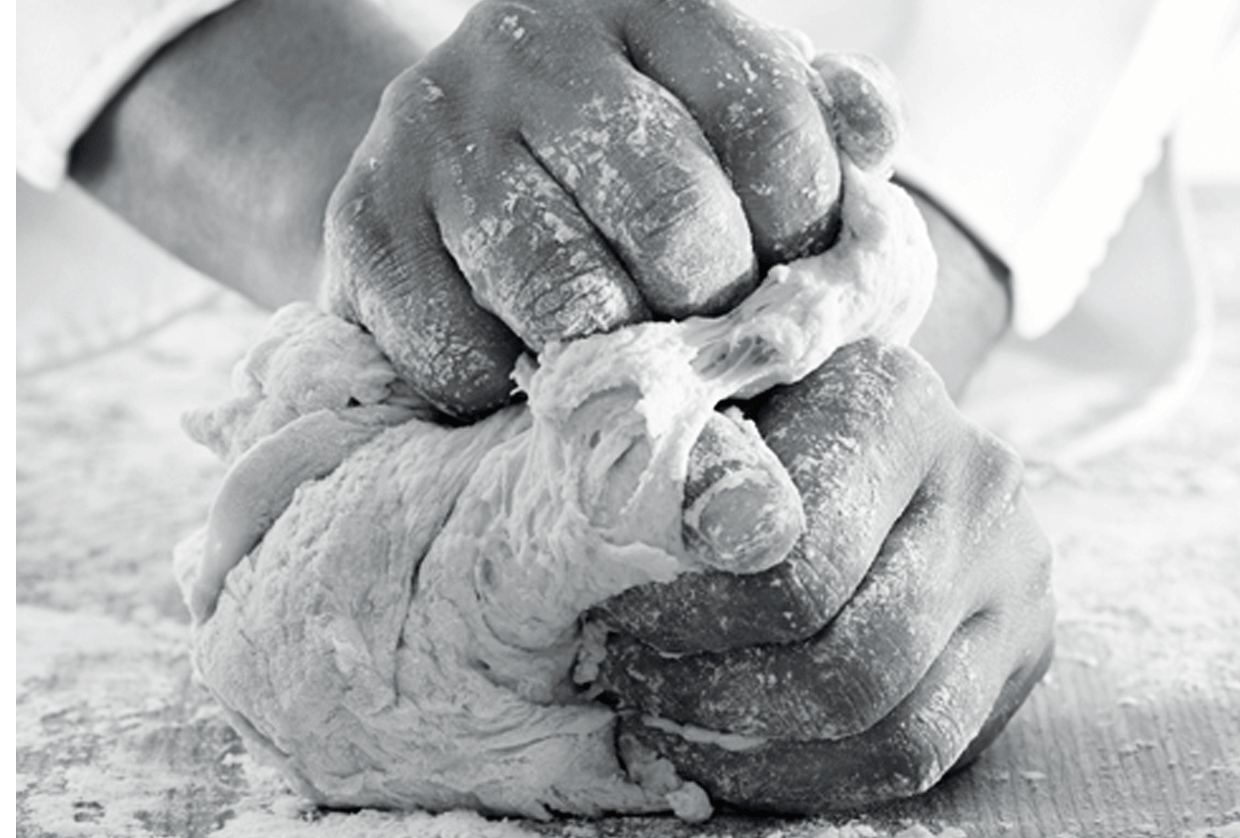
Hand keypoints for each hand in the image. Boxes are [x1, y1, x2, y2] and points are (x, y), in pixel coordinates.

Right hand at [324, 0, 895, 418]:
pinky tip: (526, 367)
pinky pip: (465, 357)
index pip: (772, 130)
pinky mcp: (362, 223)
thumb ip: (826, 128)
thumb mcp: (741, 124)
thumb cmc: (638, 170)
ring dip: (619, 366)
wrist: (449, 175)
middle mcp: (534, 45)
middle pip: (679, 223)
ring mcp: (437, 131)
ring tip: (627, 368)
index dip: (805, 240)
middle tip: (705, 341)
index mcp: (653, 4)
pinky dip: (511, 396)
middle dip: (715, 315)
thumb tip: (876, 138)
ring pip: (570, 301)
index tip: (788, 281)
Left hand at [593, 340, 1053, 813]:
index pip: (797, 564)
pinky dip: (809, 780)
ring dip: (758, 754)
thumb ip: (686, 465)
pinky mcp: (1021, 655)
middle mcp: (980, 488)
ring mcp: (1015, 582)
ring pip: (896, 732)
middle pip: (851, 662)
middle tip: (632, 685)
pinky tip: (731, 758)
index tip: (617, 618)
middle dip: (717, 697)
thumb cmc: (757, 419)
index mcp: (895, 403)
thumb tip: (656, 528)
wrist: (865, 428)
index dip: (691, 616)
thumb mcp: (707, 408)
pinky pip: (917, 762)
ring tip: (670, 724)